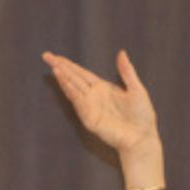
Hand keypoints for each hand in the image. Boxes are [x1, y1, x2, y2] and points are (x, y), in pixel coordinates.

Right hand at [42, 50, 159, 153]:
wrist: (143, 137)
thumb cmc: (142, 116)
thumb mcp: (137, 89)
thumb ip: (127, 71)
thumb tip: (121, 52)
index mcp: (104, 88)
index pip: (82, 74)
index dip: (70, 65)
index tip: (57, 56)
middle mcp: (94, 96)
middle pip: (74, 78)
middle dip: (60, 67)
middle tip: (46, 56)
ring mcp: (90, 107)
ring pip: (73, 89)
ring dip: (63, 78)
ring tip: (54, 67)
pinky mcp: (90, 118)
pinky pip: (79, 102)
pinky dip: (70, 91)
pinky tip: (64, 80)